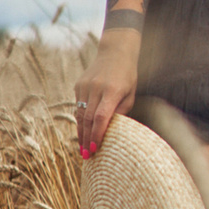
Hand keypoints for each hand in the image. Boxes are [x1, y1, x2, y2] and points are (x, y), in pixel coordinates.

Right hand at [73, 33, 139, 157]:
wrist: (115, 52)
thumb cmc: (127, 76)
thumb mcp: (130, 94)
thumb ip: (120, 112)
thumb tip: (109, 131)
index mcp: (112, 91)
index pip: (101, 117)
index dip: (97, 135)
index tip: (95, 150)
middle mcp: (96, 88)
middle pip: (87, 119)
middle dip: (86, 139)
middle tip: (86, 156)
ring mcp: (85, 86)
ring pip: (80, 114)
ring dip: (81, 133)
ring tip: (83, 149)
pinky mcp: (79, 85)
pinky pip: (78, 106)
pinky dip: (80, 120)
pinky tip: (83, 131)